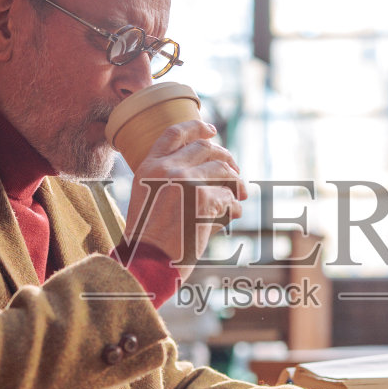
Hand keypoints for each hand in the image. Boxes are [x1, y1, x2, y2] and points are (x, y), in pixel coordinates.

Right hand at [124, 120, 245, 280]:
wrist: (148, 261)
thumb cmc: (149, 238)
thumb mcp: (146, 198)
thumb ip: (168, 179)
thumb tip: (211, 168)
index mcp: (149, 166)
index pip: (175, 133)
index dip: (196, 127)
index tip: (211, 129)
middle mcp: (167, 168)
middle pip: (206, 149)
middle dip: (226, 157)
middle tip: (236, 171)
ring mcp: (186, 181)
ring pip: (224, 171)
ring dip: (236, 184)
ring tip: (240, 195)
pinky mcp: (204, 199)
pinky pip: (229, 197)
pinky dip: (234, 207)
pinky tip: (231, 216)